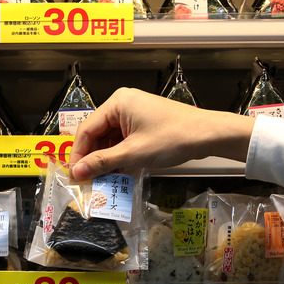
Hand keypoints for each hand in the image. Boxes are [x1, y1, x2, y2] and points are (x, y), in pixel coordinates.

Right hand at [69, 88, 256, 179]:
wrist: (208, 135)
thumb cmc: (173, 138)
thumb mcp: (134, 154)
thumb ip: (103, 162)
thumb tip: (77, 172)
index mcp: (117, 103)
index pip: (86, 130)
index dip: (78, 154)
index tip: (74, 175)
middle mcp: (123, 103)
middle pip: (97, 134)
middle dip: (94, 158)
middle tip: (89, 181)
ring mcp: (134, 112)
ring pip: (111, 139)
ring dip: (108, 159)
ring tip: (104, 180)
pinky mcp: (144, 122)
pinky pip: (124, 139)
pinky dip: (121, 155)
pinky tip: (120, 172)